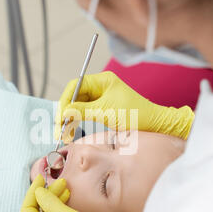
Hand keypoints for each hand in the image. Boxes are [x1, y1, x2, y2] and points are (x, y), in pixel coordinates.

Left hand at [20, 175, 132, 211]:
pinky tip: (66, 199)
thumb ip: (51, 203)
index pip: (27, 211)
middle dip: (47, 195)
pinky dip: (59, 209)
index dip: (33, 193)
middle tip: (59, 182)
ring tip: (64, 187)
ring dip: (54, 200)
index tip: (41, 179)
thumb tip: (39, 192)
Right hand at [55, 71, 193, 142]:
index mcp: (103, 80)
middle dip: (66, 110)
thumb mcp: (106, 112)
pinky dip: (78, 120)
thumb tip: (64, 112)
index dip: (65, 99)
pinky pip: (85, 112)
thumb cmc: (136, 115)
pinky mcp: (104, 109)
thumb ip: (83, 110)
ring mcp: (102, 98)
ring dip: (70, 117)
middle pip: (75, 95)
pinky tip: (72, 129)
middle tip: (59, 126)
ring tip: (64, 131)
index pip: (76, 85)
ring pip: (79, 105)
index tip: (61, 115)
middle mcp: (101, 86)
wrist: (153, 125)